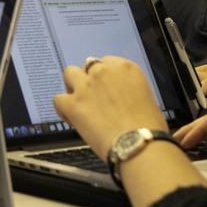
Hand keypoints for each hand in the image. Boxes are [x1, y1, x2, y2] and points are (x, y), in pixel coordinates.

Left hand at [53, 56, 168, 159]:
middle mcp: (104, 71)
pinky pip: (57, 99)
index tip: (105, 88)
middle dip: (89, 79)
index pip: (107, 62)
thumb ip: (129, 91)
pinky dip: (62, 108)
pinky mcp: (72, 103)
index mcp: (126, 68)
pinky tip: (70, 117)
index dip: (104, 77)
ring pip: (69, 74)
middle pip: (88, 66)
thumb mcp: (146, 99)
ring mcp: (86, 86)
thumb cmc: (149, 128)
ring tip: (78, 102)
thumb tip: (121, 99)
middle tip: (93, 96)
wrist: (139, 144)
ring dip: (72, 86)